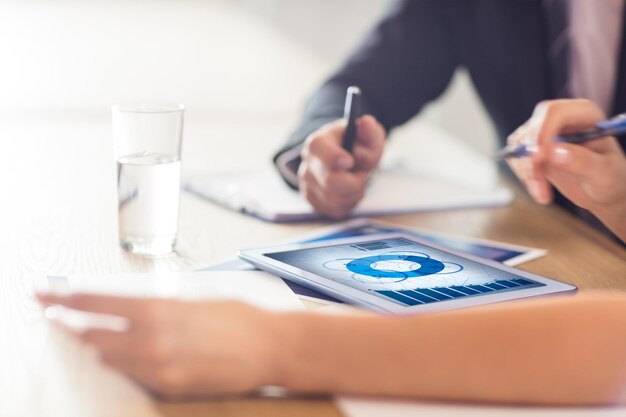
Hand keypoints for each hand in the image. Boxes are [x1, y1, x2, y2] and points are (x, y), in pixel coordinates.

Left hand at [37, 293, 276, 399]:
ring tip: (101, 337)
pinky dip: (126, 365)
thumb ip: (155, 306)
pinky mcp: (169, 390)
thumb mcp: (193, 299)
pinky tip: (132, 355)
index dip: (64, 299)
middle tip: (63, 319)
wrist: (270, 348)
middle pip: (93, 338)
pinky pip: (134, 377)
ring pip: (109, 361)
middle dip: (76, 327)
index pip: (95, 304)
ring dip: (101, 348)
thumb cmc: (239, 317)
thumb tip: (125, 308)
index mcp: (158, 311)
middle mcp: (153, 343)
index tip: (44, 295)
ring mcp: (159, 371)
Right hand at [298, 115, 385, 218]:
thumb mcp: (367, 135)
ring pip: (336, 200)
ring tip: (355, 180)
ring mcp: (307, 185)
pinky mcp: (312, 202)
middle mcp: (307, 165)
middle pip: (331, 183)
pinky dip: (348, 203)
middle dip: (354, 182)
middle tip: (361, 174)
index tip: (349, 161)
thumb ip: (370, 131)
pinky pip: (335, 210)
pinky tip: (348, 191)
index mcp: (317, 143)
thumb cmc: (356, 145)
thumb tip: (366, 123)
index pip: (321, 153)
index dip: (337, 159)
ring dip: (353, 193)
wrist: (342, 157)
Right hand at [507, 99, 625, 237]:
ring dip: (526, 172)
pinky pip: (516, 158)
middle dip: (531, 159)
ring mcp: (544, 132)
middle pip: (532, 128)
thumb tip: (553, 152)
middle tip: (538, 184)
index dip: (543, 133)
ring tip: (543, 195)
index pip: (555, 113)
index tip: (540, 160)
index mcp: (584, 113)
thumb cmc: (610, 178)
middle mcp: (561, 119)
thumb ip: (582, 160)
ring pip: (520, 145)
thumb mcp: (604, 172)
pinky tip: (539, 190)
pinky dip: (523, 176)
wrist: (601, 191)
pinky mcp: (532, 148)